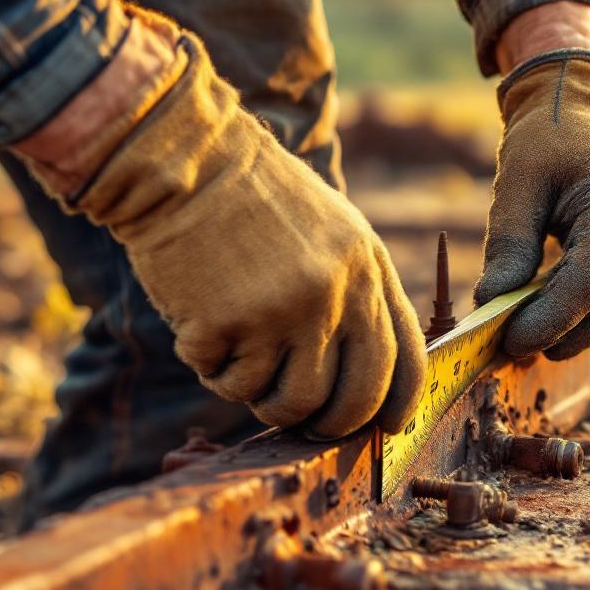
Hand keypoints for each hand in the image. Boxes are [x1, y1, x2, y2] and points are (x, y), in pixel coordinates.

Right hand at [17, 9, 424, 438]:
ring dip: (260, 396)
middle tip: (300, 416)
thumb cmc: (252, 194)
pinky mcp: (227, 325)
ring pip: (286, 404)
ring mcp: (282, 312)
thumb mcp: (330, 227)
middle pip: (351, 400)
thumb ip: (354, 289)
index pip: (404, 359)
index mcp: (367, 266)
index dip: (395, 405)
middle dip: (326, 422)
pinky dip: (211, 367)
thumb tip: (365, 370)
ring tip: (239, 357)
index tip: (383, 427)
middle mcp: (335, 294)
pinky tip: (201, 324)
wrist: (185, 161)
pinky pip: (225, 381)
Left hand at [475, 50, 589, 358]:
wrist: (586, 115)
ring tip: (527, 333)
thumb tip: (490, 303)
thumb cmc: (546, 142)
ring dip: (576, 334)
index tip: (509, 340)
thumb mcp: (517, 183)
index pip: (589, 283)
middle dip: (560, 335)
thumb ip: (509, 244)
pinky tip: (554, 319)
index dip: (550, 320)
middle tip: (510, 346)